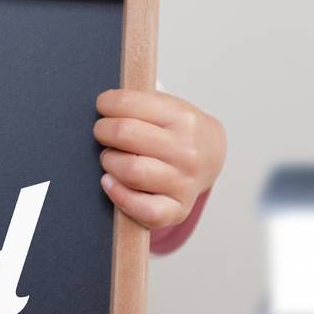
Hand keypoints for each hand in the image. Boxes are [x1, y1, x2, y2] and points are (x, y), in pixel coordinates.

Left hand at [93, 87, 225, 232]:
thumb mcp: (168, 107)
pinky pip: (143, 209)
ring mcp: (184, 182)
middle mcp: (186, 151)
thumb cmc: (179, 130)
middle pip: (125, 135)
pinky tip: (110, 182)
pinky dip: (119, 195)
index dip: (106, 104)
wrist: (211, 155)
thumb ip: (138, 105)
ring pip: (130, 171)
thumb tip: (102, 107)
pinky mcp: (178, 209)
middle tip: (103, 132)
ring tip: (111, 157)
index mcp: (182, 118)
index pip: (128, 104)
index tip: (103, 106)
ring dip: (109, 162)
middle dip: (103, 131)